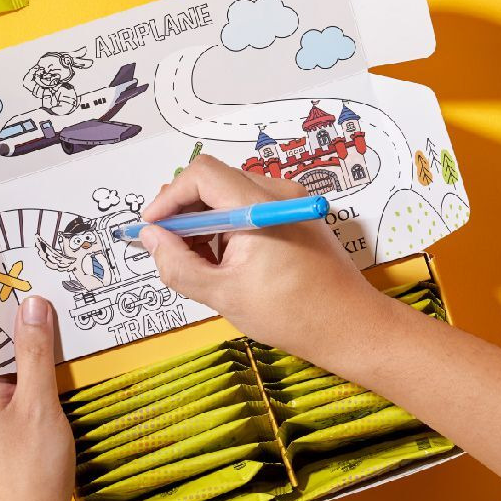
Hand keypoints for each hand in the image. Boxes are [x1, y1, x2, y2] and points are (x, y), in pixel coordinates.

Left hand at [0, 296, 73, 500]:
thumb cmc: (31, 468)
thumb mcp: (39, 402)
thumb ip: (35, 352)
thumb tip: (32, 304)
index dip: (13, 309)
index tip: (37, 282)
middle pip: (3, 352)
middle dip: (31, 330)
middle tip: (62, 299)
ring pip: (16, 373)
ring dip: (41, 356)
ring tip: (70, 327)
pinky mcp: (5, 434)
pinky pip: (22, 393)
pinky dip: (42, 381)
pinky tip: (66, 371)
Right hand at [139, 155, 392, 362]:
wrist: (350, 326)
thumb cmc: (292, 314)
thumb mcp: (223, 294)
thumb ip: (178, 264)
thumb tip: (150, 238)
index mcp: (258, 206)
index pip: (201, 174)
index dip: (170, 197)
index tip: (152, 228)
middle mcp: (277, 192)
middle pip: (215, 180)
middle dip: (184, 211)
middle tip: (169, 249)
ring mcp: (289, 201)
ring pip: (230, 194)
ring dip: (205, 221)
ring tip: (200, 263)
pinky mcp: (295, 213)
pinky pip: (250, 205)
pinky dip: (228, 226)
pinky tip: (226, 261)